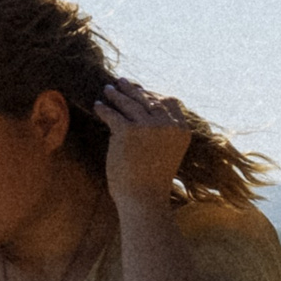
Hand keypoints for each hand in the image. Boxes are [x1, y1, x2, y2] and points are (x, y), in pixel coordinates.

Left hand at [96, 78, 191, 207]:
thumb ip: (160, 131)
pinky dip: (104, 108)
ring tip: (108, 90)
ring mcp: (148, 126)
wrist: (144, 198)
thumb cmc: (152, 178)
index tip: (141, 90)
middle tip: (120, 82)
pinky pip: (112, 114)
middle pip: (148, 99)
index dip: (153, 94)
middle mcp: (168, 125)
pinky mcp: (128, 131)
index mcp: (182, 130)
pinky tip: (98, 106)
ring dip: (116, 94)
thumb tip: (140, 108)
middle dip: (133, 90)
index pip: (169, 102)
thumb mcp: (165, 150)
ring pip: (129, 103)